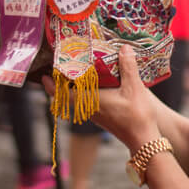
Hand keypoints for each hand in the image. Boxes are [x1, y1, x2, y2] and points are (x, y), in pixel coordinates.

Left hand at [44, 45, 160, 151]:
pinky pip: (87, 103)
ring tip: (75, 71)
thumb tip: (124, 48)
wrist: (144, 140)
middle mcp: (89, 109)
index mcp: (91, 101)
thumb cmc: (137, 116)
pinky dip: (84, 93)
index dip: (52, 86)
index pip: (63, 94)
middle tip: (59, 66)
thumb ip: (128, 67)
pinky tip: (94, 84)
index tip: (44, 75)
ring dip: (73, 88)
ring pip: (77, 100)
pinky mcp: (103, 117)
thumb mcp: (134, 88)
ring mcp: (95, 114)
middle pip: (67, 96)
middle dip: (62, 82)